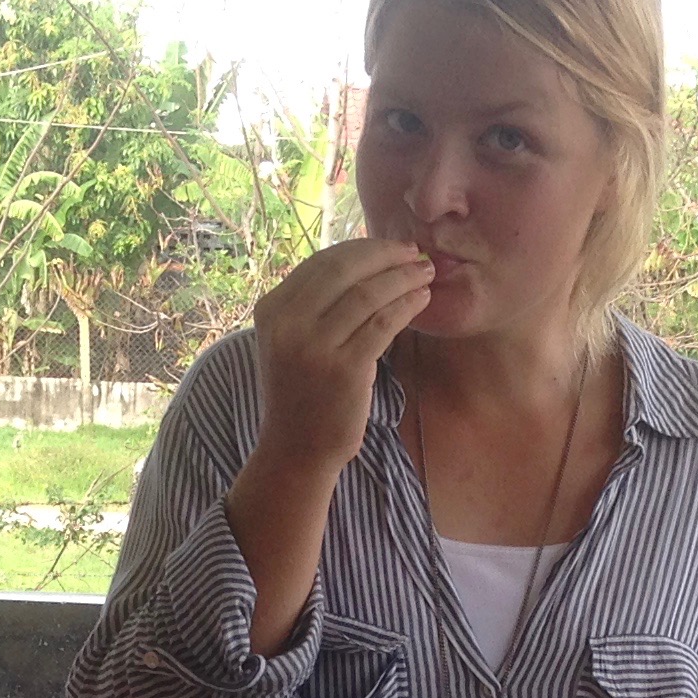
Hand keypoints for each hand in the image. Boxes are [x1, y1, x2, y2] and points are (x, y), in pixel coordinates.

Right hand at [245, 238, 436, 486]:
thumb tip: (365, 262)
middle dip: (386, 256)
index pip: (322, 262)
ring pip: (368, 294)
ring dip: (403, 278)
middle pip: (345, 269)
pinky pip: (383, 324)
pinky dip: (406, 306)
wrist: (296, 449)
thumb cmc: (303, 393)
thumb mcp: (292, 341)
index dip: (363, 248)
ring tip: (425, 274)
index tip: (391, 248)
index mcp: (272, 309)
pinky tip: (421, 300)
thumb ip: (315, 305)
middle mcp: (288, 323)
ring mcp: (314, 347)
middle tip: (414, 254)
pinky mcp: (344, 370)